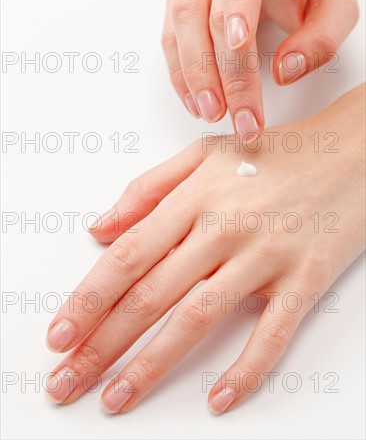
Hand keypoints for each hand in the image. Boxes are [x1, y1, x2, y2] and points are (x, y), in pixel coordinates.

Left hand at [46, 85, 364, 413]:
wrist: (350, 152)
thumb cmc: (276, 153)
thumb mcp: (205, 154)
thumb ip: (149, 189)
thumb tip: (101, 228)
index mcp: (195, 197)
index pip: (127, 256)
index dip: (88, 299)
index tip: (58, 335)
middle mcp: (224, 228)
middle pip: (151, 295)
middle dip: (102, 344)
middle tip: (66, 381)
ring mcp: (265, 256)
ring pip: (198, 318)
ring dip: (152, 365)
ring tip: (117, 398)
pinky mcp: (304, 279)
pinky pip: (272, 333)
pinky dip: (245, 370)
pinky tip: (218, 400)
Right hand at [162, 0, 357, 136]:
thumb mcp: (335, 6)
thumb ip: (322, 39)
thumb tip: (284, 72)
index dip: (237, 9)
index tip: (240, 47)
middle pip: (204, 11)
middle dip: (218, 70)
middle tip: (233, 114)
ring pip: (180, 26)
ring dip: (193, 76)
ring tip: (212, 113)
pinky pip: (169, 39)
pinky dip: (181, 75)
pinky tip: (196, 102)